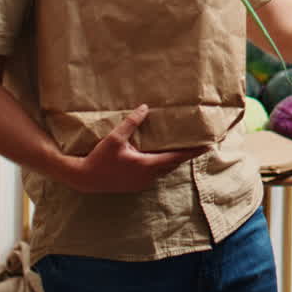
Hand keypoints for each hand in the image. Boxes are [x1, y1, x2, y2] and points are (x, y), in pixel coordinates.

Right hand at [64, 105, 207, 193]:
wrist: (84, 178)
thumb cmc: (99, 158)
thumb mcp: (115, 138)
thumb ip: (131, 122)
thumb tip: (145, 107)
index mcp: (147, 165)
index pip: (176, 158)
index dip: (192, 152)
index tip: (207, 147)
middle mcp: (148, 177)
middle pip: (172, 165)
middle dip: (185, 155)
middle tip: (199, 145)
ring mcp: (141, 183)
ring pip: (164, 171)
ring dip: (173, 160)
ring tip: (183, 149)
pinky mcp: (135, 185)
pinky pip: (155, 174)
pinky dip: (162, 165)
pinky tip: (160, 157)